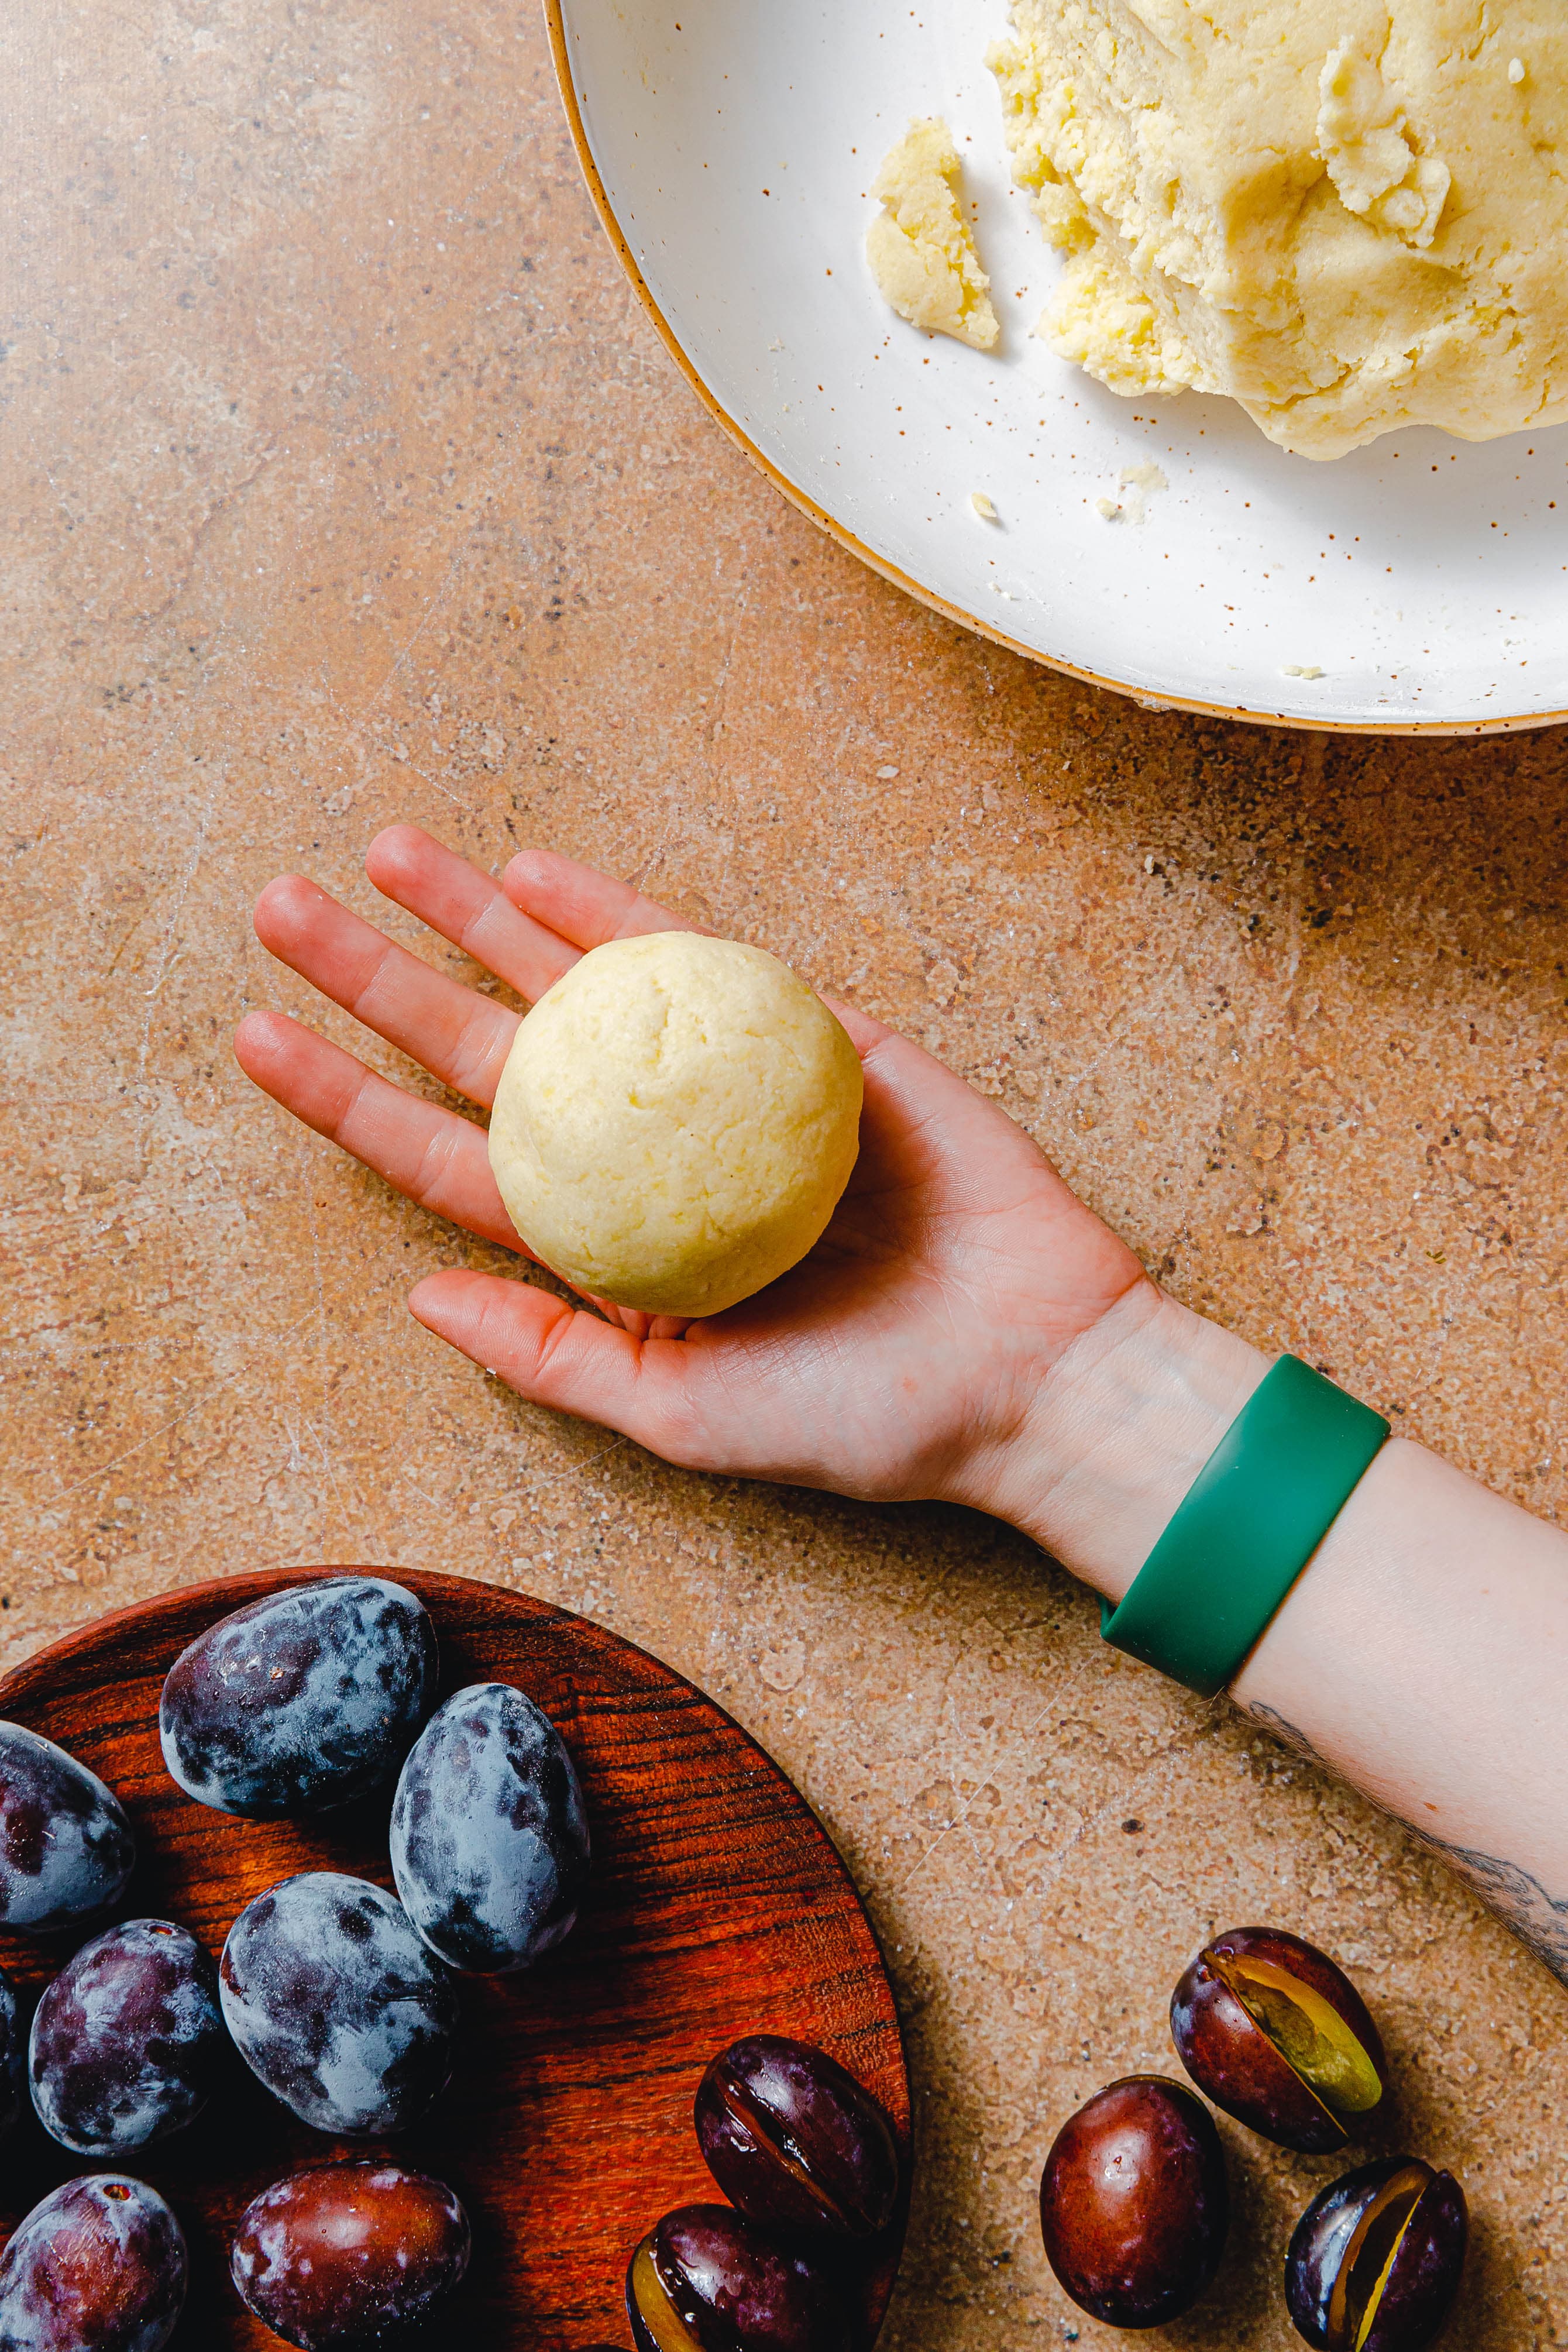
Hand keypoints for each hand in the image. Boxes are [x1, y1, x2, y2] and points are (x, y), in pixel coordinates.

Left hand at [233, 825, 1151, 1526]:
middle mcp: (648, 1162)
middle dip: (381, 980)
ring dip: (478, 919)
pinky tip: (539, 874)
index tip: (256, 1037)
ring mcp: (726, 1093)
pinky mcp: (812, 1043)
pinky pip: (703, 963)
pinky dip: (622, 914)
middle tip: (280, 907)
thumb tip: (419, 1299)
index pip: (451, 1161)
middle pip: (490, 1052)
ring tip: (386, 856)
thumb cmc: (865, 1419)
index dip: (349, 1099)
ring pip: (580, 987)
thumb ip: (555, 1356)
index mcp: (609, 1251)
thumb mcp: (687, 1418)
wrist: (1033, 1369)